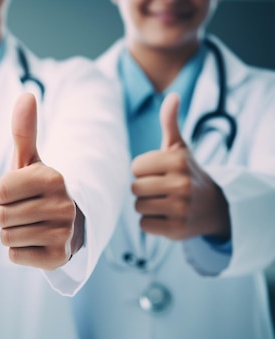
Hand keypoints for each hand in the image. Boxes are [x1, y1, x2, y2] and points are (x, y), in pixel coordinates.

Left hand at [0, 93, 81, 269]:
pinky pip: (15, 256)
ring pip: (6, 237)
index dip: (3, 193)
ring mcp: (63, 234)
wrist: (69, 224)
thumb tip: (26, 94)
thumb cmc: (39, 189)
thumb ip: (24, 131)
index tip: (20, 193)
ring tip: (30, 226)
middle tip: (25, 211)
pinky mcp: (58, 258)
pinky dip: (19, 252)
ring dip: (11, 233)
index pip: (0, 190)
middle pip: (1, 216)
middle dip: (5, 215)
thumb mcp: (30, 160)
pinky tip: (35, 242)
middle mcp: (63, 205)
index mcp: (53, 178)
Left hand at [131, 93, 230, 240]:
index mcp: (178, 160)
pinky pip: (144, 225)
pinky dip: (151, 223)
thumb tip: (172, 95)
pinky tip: (167, 217)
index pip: (135, 167)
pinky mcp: (177, 229)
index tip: (159, 172)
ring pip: (138, 206)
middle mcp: (182, 183)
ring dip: (147, 206)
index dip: (143, 170)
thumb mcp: (180, 148)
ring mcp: (181, 208)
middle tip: (161, 189)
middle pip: (134, 188)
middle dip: (143, 189)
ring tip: (165, 202)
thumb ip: (170, 123)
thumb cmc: (187, 173)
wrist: (215, 207)